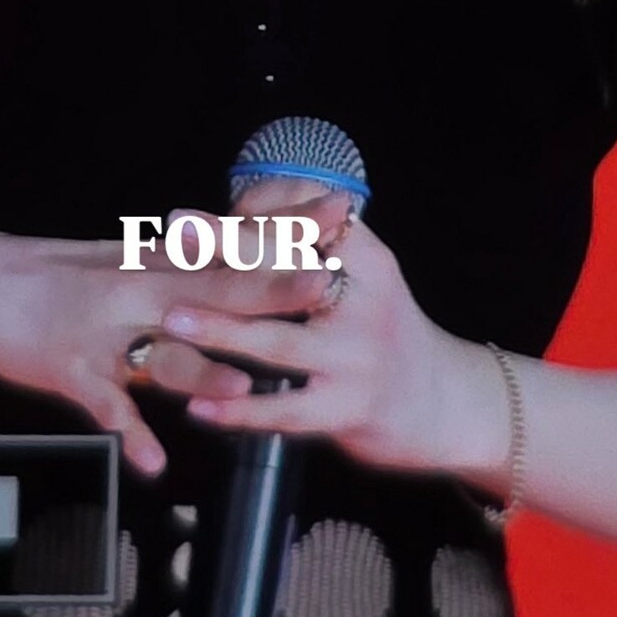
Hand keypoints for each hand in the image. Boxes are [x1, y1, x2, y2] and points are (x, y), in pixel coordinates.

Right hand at [0, 227, 328, 477]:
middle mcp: (137, 289)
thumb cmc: (57, 278)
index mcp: (156, 261)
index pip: (235, 240)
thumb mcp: (124, 262)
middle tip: (330, 283)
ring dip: (205, 373)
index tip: (343, 210)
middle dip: (275, 287)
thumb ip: (181, 263)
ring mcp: (102, 329)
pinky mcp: (66, 367)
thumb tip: (236, 251)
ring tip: (249, 393)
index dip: (290, 226)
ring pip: (162, 352)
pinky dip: (129, 432)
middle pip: (215, 288)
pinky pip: (104, 404)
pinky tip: (153, 463)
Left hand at [161, 189, 493, 477]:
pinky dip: (238, 410)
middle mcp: (366, 301)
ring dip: (220, 329)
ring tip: (172, 319)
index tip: (216, 207)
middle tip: (175, 233)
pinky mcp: (349, 411)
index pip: (312, 213)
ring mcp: (357, 358)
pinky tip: (198, 406)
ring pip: (279, 340)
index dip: (261, 205)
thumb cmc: (382, 329)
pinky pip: (286, 411)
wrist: (445, 403)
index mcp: (369, 258)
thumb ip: (314, 247)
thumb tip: (237, 211)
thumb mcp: (365, 275)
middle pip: (290, 267)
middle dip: (227, 248)